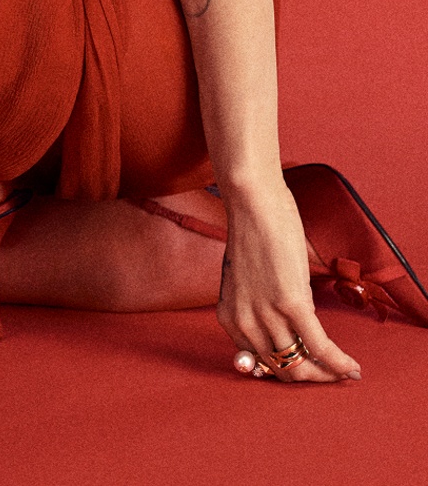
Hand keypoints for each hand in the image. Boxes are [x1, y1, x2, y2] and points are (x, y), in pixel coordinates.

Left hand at [217, 179, 361, 383]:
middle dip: (311, 378)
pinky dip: (338, 362)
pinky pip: (319, 347)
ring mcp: (266, 314)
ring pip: (300, 366)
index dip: (289, 371)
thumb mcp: (247, 282)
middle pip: (282, 371)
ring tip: (346, 372)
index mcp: (229, 318)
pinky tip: (352, 366)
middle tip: (333, 375)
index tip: (309, 370)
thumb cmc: (253, 236)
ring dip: (327, 374)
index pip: (261, 365)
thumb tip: (286, 338)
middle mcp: (243, 322)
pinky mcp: (291, 303)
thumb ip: (257, 311)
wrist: (253, 202)